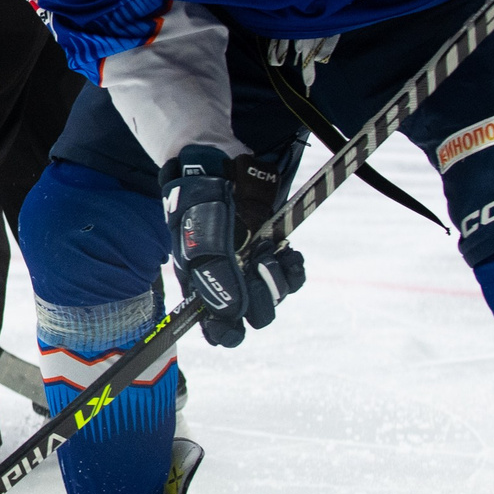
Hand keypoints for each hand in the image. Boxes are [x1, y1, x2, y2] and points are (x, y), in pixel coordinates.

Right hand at [161, 144, 306, 345]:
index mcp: (200, 283)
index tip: (237, 323)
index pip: (214, 327)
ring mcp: (252, 266)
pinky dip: (293, 266)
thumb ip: (215, 277)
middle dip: (260, 294)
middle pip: (253, 315)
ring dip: (277, 276)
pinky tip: (288, 250)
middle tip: (257, 262)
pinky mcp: (273, 251)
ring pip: (275, 295)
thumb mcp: (200, 237)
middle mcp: (228, 280)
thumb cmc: (200, 198)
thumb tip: (234, 314)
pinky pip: (291, 274)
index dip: (226, 331)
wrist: (220, 162)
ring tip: (270, 247)